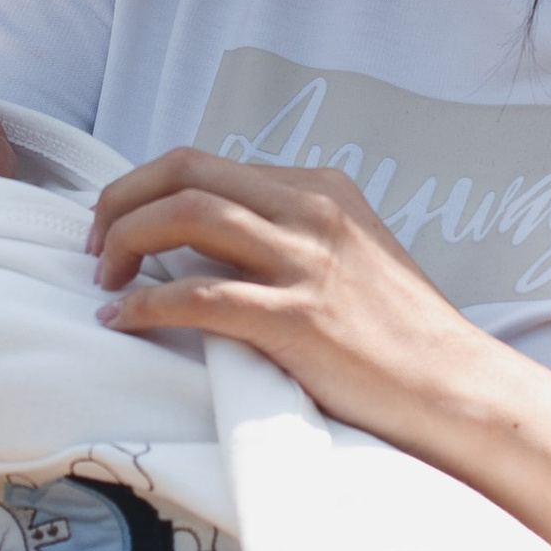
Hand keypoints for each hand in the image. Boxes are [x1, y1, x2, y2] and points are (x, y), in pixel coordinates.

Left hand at [90, 147, 485, 461]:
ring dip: (126, 241)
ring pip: (185, 215)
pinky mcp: (297, 317)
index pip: (209, 163)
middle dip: (123, 201)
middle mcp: (311, 208)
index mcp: (321, 187)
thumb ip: (291, 235)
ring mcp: (306, 259)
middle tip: (96, 246)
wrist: (454, 387)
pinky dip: (146, 306)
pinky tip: (123, 323)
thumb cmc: (400, 333)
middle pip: (186, 171)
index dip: (148, 188)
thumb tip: (212, 243)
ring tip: (103, 280)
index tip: (120, 226)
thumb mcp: (351, 254)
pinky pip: (198, 295)